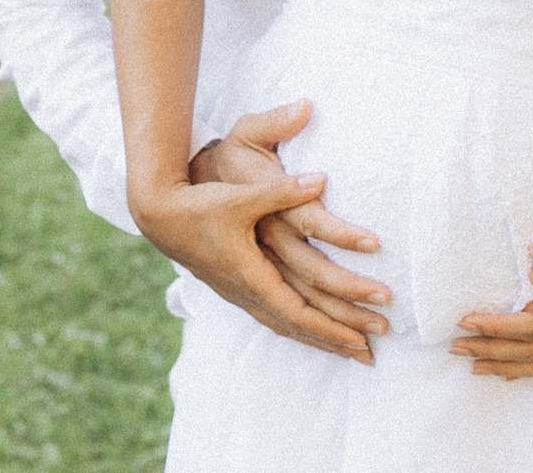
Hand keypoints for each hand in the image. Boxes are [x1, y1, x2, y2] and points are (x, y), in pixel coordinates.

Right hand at [130, 166, 375, 364]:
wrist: (158, 214)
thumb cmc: (198, 203)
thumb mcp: (242, 194)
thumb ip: (282, 189)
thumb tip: (321, 180)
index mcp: (252, 275)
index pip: (301, 312)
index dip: (336, 325)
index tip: (367, 333)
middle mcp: (248, 292)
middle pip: (300, 327)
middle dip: (338, 339)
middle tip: (374, 352)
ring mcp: (241, 294)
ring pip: (287, 327)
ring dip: (322, 340)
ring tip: (353, 352)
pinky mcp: (236, 289)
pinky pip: (275, 320)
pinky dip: (300, 331)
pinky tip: (311, 335)